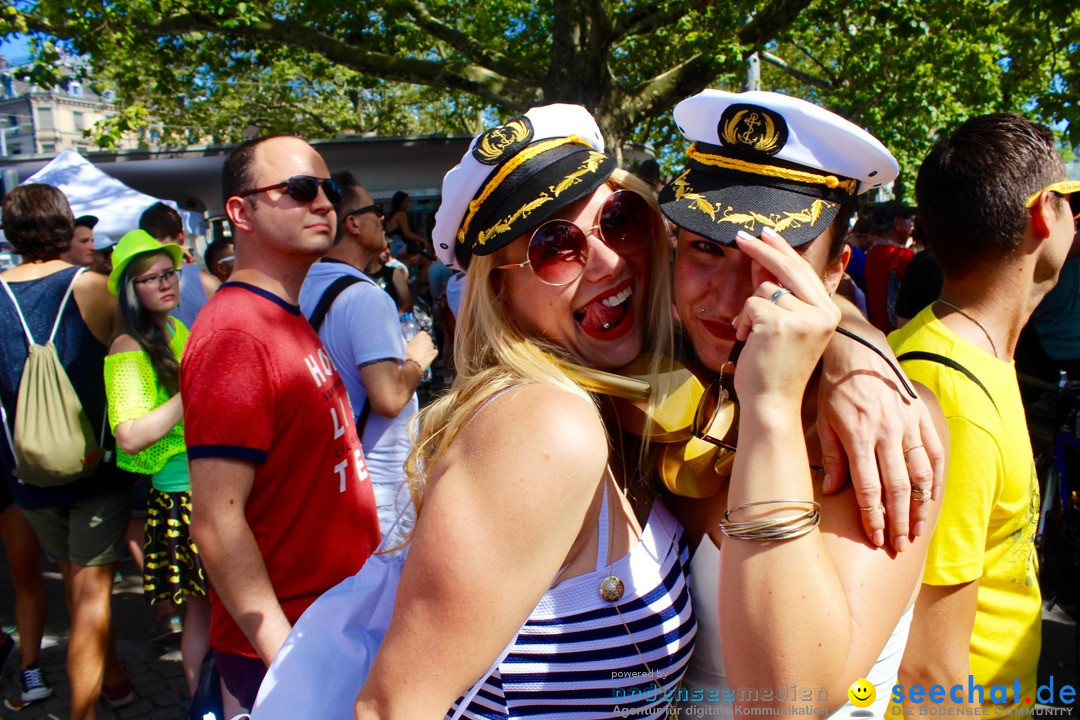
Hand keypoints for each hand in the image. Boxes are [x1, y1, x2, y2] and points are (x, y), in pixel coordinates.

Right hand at [405, 330, 437, 369]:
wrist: (414, 363)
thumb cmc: (409, 353)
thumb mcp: (408, 344)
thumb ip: (413, 340)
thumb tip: (413, 340)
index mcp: (422, 335)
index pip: (423, 333)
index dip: (420, 336)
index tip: (418, 340)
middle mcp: (428, 339)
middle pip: (428, 338)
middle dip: (425, 341)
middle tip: (420, 346)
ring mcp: (432, 346)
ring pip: (431, 344)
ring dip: (428, 347)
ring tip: (423, 352)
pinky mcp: (434, 353)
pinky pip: (434, 351)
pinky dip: (432, 353)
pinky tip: (428, 355)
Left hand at [731, 227, 840, 407]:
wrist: (772, 403)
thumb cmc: (775, 368)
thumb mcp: (785, 327)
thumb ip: (778, 295)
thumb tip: (762, 262)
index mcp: (829, 312)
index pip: (805, 271)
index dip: (784, 250)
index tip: (767, 233)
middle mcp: (822, 312)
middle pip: (789, 267)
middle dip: (762, 250)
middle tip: (740, 236)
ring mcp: (803, 316)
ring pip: (764, 289)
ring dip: (750, 310)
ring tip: (753, 336)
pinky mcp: (780, 322)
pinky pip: (751, 304)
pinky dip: (743, 320)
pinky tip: (749, 341)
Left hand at [817, 330, 944, 549]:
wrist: (859, 349)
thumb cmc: (835, 387)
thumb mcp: (824, 420)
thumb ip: (832, 457)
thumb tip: (833, 491)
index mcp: (860, 437)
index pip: (870, 489)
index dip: (874, 518)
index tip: (876, 539)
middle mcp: (888, 434)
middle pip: (898, 489)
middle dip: (898, 522)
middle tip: (899, 546)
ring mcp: (908, 425)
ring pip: (921, 476)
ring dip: (919, 507)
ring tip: (915, 530)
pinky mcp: (921, 417)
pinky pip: (935, 453)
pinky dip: (936, 479)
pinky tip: (932, 499)